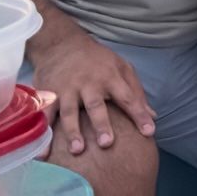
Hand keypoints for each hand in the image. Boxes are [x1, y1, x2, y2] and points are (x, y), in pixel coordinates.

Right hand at [27, 23, 153, 156]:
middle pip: (96, 105)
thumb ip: (136, 92)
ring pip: (69, 112)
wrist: (62, 44)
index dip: (139, 114)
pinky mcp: (48, 94)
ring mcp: (67, 89)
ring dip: (73, 131)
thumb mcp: (121, 67)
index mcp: (110, 77)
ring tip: (78, 150)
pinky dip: (43, 132)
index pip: (128, 97)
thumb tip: (153, 117)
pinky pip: (45, 115)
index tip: (149, 132)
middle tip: (107, 143)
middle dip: (101, 124)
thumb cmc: (97, 60)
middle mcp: (88, 83)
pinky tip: (44, 153)